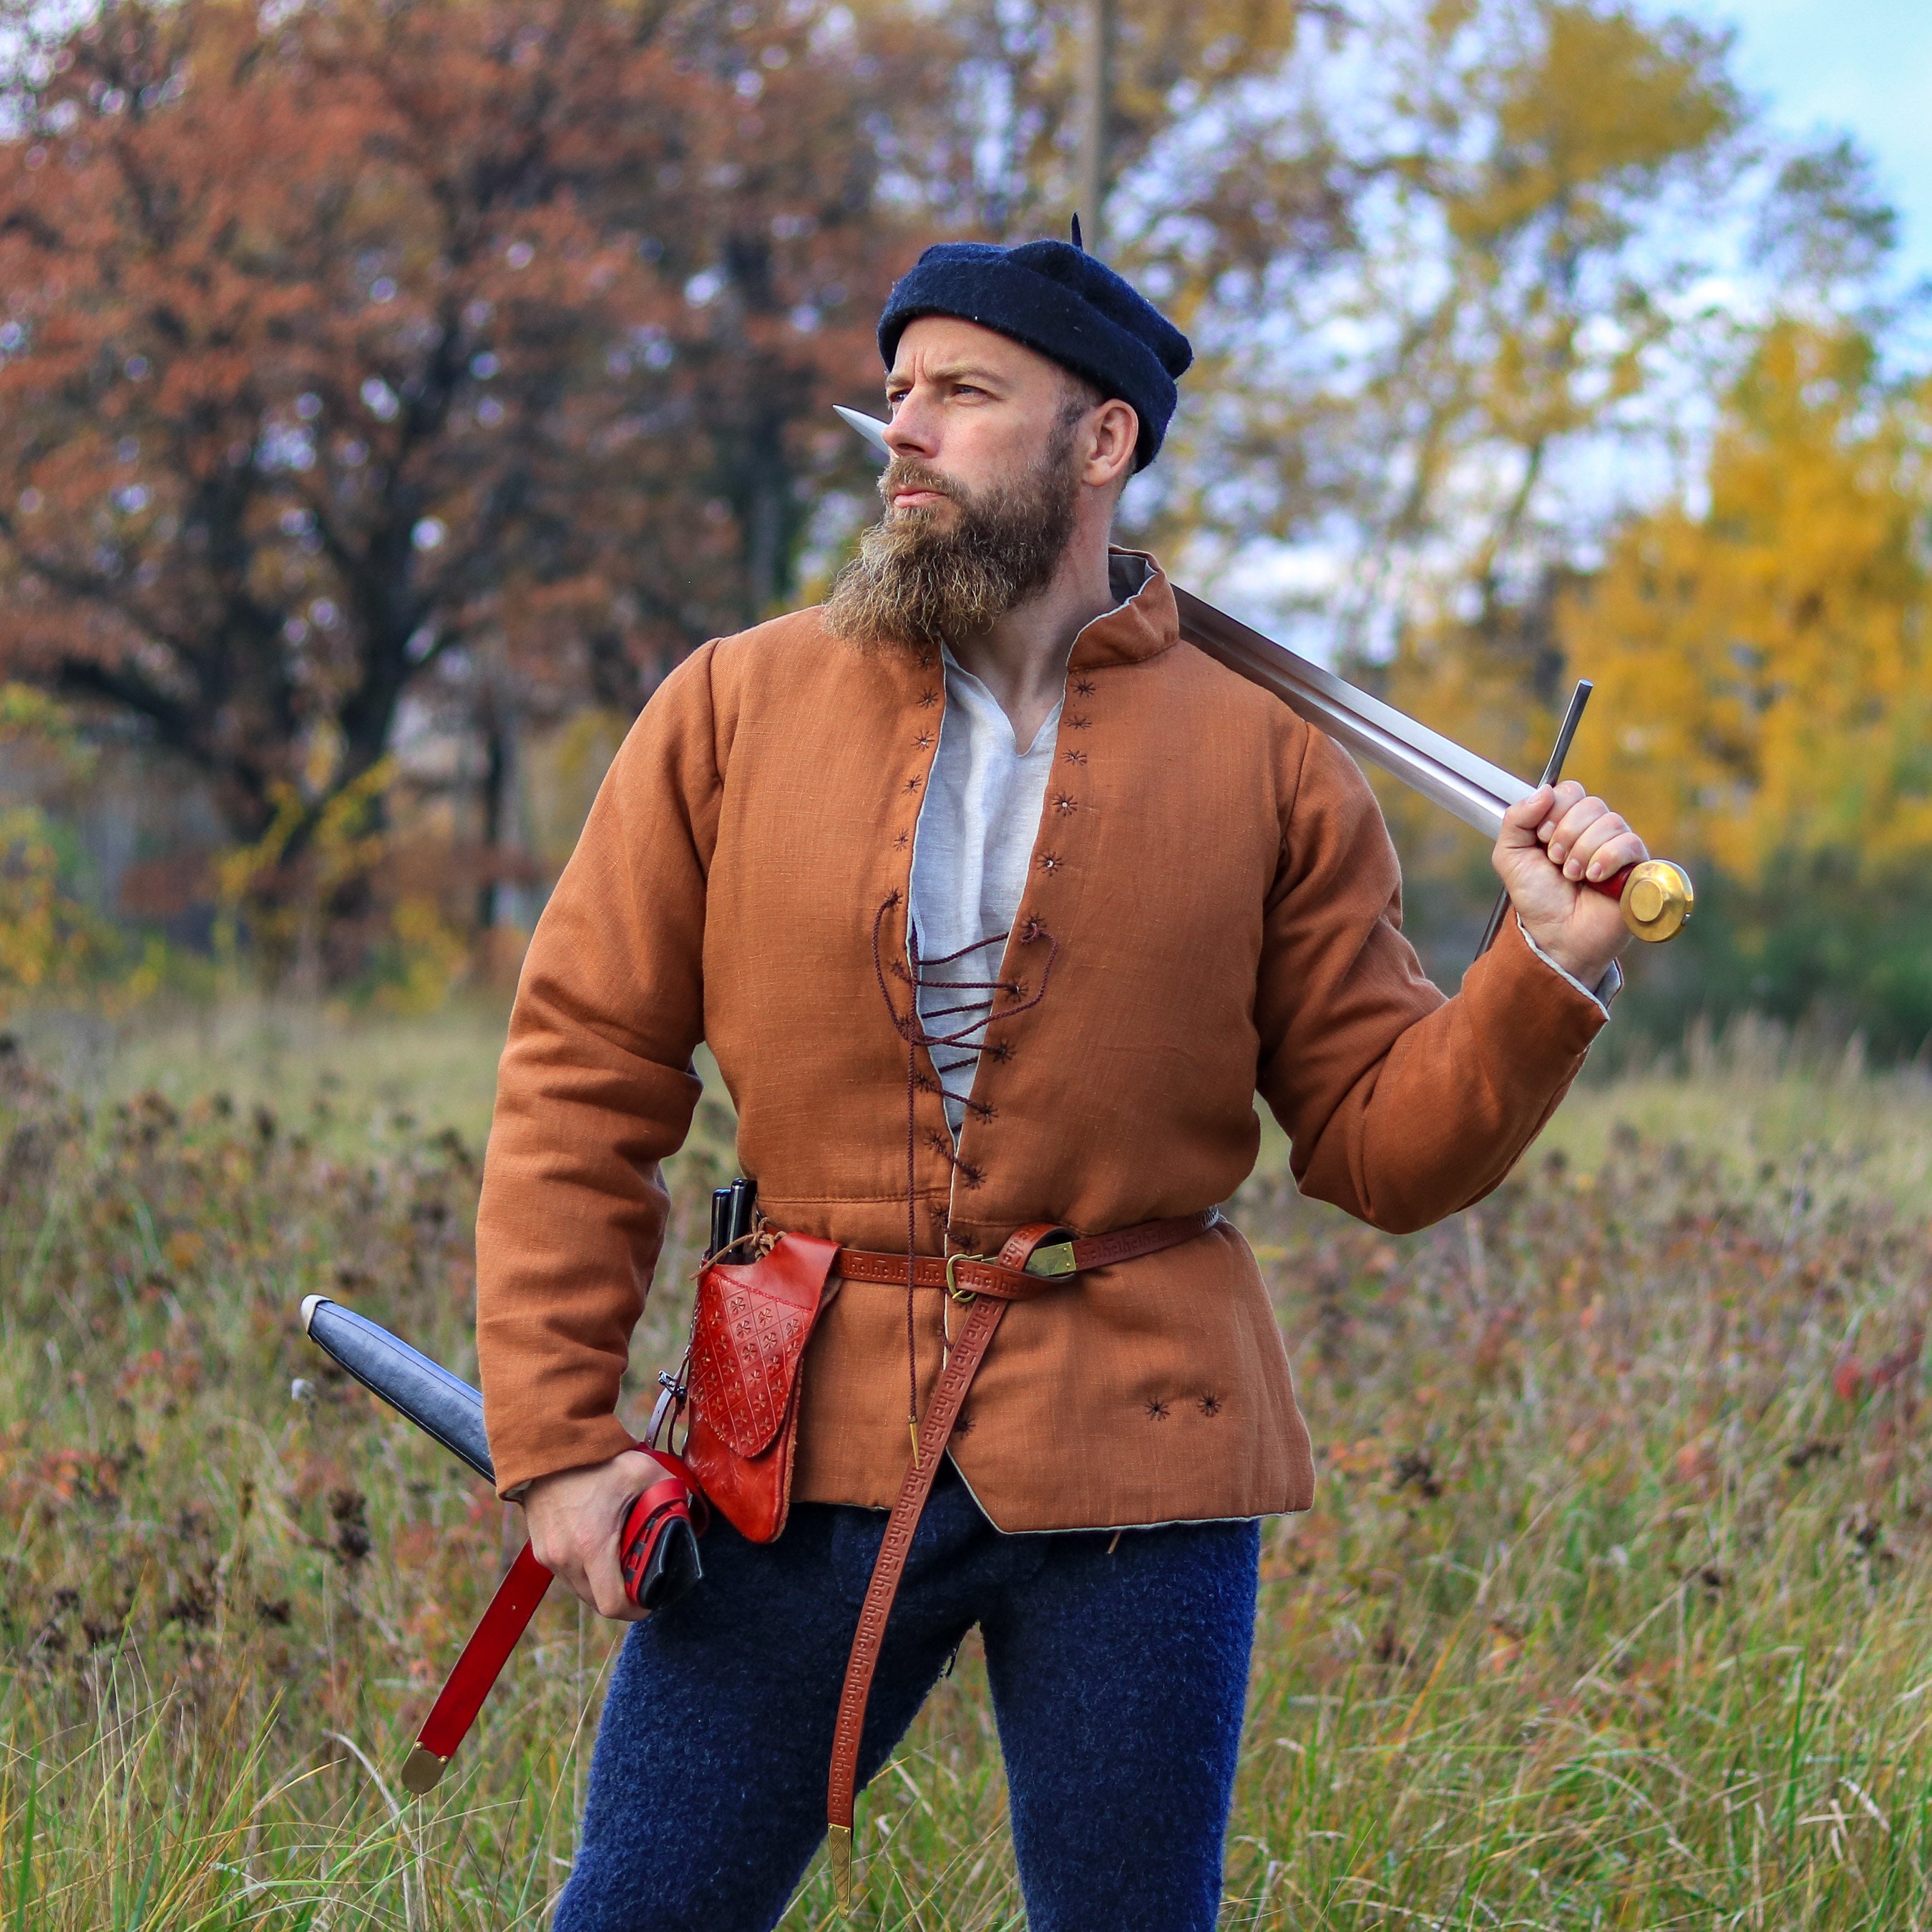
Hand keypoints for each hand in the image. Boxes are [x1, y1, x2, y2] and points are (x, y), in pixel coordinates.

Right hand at [523, 1447, 671, 1621]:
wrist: (549, 1446)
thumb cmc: (596, 1460)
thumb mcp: (642, 1471)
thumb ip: (670, 1493)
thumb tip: (689, 1511)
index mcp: (592, 1546)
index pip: (612, 1605)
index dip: (635, 1608)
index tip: (650, 1599)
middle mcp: (566, 1558)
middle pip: (597, 1602)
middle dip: (621, 1596)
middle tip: (639, 1578)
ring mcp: (549, 1557)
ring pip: (581, 1590)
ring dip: (601, 1584)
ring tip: (620, 1561)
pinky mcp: (540, 1551)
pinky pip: (567, 1575)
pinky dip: (584, 1571)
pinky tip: (598, 1549)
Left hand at [1492, 779, 1647, 987]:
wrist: (1555, 936)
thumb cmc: (1537, 899)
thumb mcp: (1510, 856)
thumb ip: (1516, 819)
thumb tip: (1544, 790)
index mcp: (1567, 823)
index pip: (1570, 791)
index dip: (1554, 811)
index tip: (1541, 839)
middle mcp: (1595, 831)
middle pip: (1590, 804)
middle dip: (1566, 834)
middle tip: (1556, 861)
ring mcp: (1619, 848)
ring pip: (1610, 822)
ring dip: (1582, 851)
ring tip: (1573, 876)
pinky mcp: (1638, 866)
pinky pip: (1630, 843)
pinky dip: (1606, 859)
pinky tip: (1594, 879)